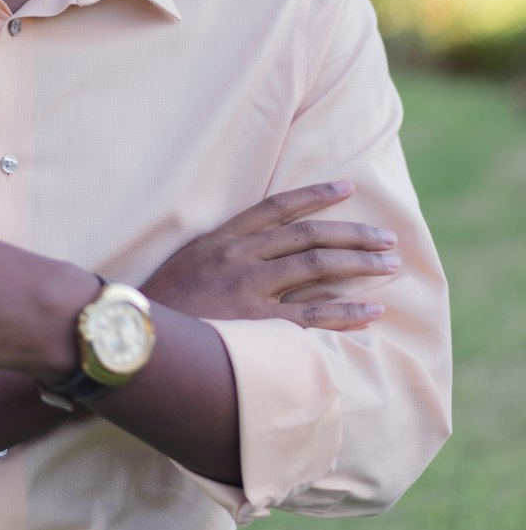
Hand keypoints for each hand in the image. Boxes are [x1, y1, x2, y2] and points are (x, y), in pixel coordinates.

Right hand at [142, 181, 398, 329]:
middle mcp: (240, 257)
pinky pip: (313, 316)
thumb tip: (256, 246)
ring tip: (390, 266)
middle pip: (308, 235)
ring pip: (318, 268)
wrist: (139, 341)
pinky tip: (372, 310)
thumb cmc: (161, 307)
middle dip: (353, 234)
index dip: (315, 194)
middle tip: (387, 238)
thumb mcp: (187, 264)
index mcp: (222, 238)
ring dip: (359, 265)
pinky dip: (346, 311)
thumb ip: (221, 251)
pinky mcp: (257, 326)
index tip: (348, 188)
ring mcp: (249, 290)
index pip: (277, 207)